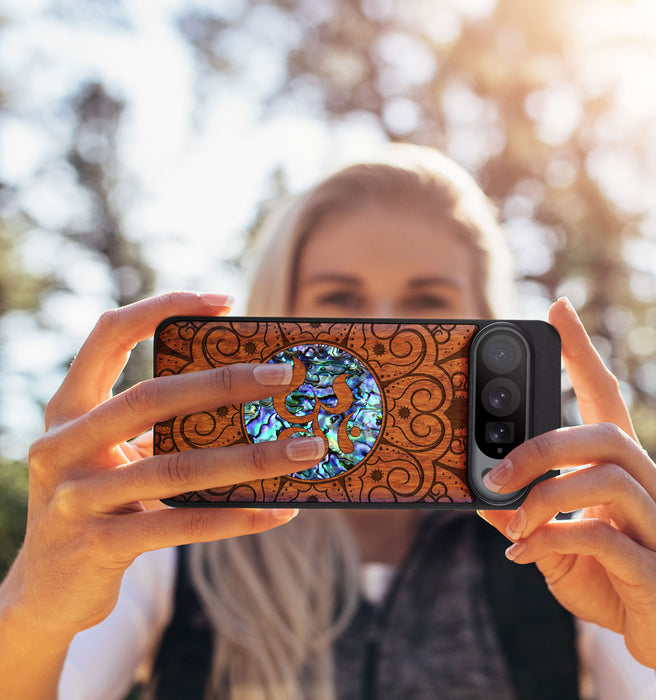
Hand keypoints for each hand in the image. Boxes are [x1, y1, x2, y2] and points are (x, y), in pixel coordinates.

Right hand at [2, 292, 325, 639]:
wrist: (46, 590)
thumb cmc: (99, 504)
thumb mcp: (114, 456)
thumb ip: (158, 427)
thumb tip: (250, 401)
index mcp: (69, 409)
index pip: (109, 335)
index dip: (162, 308)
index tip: (224, 301)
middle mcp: (62, 445)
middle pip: (152, 397)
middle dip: (225, 383)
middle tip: (287, 375)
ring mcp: (76, 497)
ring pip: (177, 468)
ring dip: (253, 458)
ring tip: (307, 449)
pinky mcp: (98, 546)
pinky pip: (182, 524)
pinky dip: (236, 517)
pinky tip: (280, 511)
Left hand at [478, 298, 655, 692]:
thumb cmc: (609, 576)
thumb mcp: (553, 539)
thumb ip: (522, 514)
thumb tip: (480, 494)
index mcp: (622, 468)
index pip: (605, 395)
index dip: (582, 352)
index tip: (558, 309)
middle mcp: (649, 484)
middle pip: (604, 434)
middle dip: (541, 447)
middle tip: (495, 472)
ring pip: (607, 479)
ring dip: (545, 497)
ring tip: (511, 522)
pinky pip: (604, 538)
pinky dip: (553, 540)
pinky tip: (524, 554)